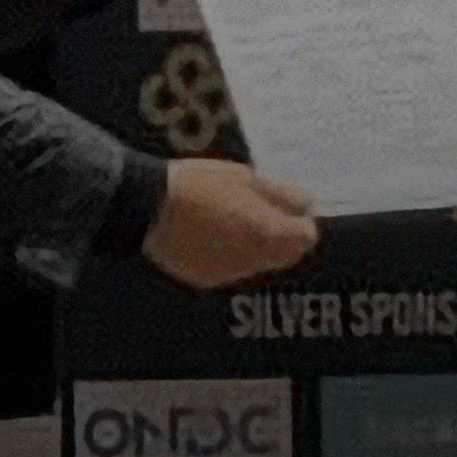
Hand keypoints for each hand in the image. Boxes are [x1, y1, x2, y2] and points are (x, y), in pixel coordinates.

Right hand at [142, 159, 319, 289]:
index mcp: (265, 232)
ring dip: (256, 245)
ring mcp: (228, 273)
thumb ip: (281, 195)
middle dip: (282, 234)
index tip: (288, 204)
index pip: (305, 236)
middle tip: (260, 209)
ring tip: (230, 217)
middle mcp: (252, 261)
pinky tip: (209, 233)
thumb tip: (308, 204)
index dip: (300, 219)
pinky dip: (230, 254)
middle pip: (285, 254)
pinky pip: (231, 269)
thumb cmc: (199, 183)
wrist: (147, 207)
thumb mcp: (245, 177)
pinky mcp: (205, 279)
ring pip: (258, 263)